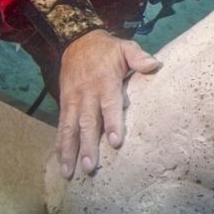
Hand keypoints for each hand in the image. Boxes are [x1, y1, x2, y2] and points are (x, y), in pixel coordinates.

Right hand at [56, 29, 161, 177]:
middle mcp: (87, 94)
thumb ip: (139, 57)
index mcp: (105, 82)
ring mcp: (73, 100)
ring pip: (69, 128)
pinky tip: (61, 162)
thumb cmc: (108, 50)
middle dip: (88, 145)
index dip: (112, 123)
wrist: (77, 41)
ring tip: (69, 172)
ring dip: (69, 151)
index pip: (109, 105)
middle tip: (90, 167)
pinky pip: (61, 126)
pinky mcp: (64, 104)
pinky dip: (59, 144)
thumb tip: (154, 65)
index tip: (115, 142)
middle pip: (87, 122)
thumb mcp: (125, 47)